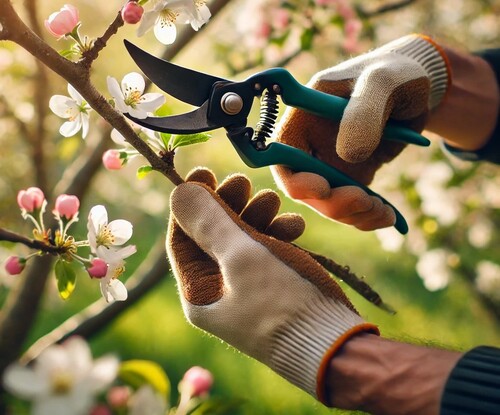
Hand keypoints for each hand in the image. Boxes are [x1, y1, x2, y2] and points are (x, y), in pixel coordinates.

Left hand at [167, 167, 377, 403]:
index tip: (205, 171)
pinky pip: (266, 253)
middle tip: (244, 182)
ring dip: (257, 216)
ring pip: (242, 241)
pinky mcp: (272, 287)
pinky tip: (297, 224)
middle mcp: (217, 291)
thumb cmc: (283, 304)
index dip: (192, 202)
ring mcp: (246, 289)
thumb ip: (210, 222)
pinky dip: (278, 235)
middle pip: (213, 236)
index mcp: (198, 291)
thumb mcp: (243, 258)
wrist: (334, 347)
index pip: (182, 238)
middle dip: (229, 206)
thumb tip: (178, 192)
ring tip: (275, 200)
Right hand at [272, 34, 449, 230]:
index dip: (295, 178)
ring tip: (383, 211)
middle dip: (332, 203)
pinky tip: (387, 215)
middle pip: (303, 188)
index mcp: (304, 117)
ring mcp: (329, 164)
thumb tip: (347, 154)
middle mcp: (310, 145)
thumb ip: (364, 111)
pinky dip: (365, 217)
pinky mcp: (350, 177)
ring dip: (352, 215)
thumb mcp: (383, 82)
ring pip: (327, 204)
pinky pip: (350, 207)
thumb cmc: (395, 74)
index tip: (324, 188)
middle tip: (365, 202)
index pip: (282, 155)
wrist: (418, 88)